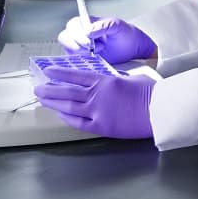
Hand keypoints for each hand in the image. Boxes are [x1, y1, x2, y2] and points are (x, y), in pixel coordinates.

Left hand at [33, 66, 155, 138]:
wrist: (159, 110)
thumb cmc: (150, 92)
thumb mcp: (131, 78)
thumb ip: (115, 80)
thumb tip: (106, 83)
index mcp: (105, 81)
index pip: (76, 75)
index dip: (60, 73)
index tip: (49, 72)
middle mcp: (97, 95)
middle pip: (68, 91)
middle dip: (51, 89)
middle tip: (38, 88)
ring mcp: (98, 112)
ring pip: (69, 106)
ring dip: (54, 103)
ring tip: (43, 100)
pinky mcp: (101, 127)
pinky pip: (79, 123)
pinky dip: (67, 118)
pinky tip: (60, 115)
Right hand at [58, 16, 155, 62]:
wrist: (134, 49)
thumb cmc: (126, 35)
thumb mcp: (117, 26)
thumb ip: (104, 25)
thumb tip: (89, 31)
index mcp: (88, 23)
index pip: (72, 25)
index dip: (76, 34)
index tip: (88, 42)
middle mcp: (81, 34)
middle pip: (65, 37)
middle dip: (76, 44)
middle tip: (91, 49)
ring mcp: (81, 47)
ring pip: (68, 50)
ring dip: (80, 53)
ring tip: (97, 52)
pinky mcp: (83, 59)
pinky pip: (74, 60)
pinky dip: (81, 61)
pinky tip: (94, 59)